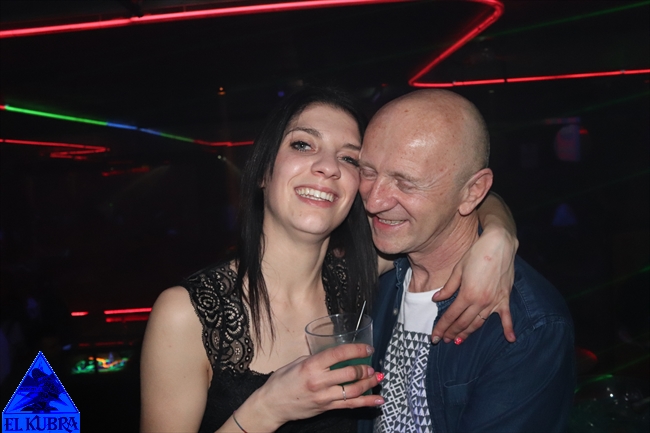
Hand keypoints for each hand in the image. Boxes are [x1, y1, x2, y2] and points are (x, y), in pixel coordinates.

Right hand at [243, 344, 383, 430]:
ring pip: (354, 390)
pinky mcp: (327, 408)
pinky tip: (378, 400)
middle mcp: (319, 381)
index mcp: (311, 366)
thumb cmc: (281, 381)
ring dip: (369, 384)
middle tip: (371, 365)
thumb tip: (334, 355)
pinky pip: (351, 405)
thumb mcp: (297, 363)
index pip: (339, 354)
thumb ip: (316, 359)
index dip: (356, 350)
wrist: (272, 405)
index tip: (367, 348)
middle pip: (350, 373)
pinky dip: (367, 402)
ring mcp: (324, 397)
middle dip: (365, 369)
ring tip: (378, 378)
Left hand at [431, 226, 517, 343]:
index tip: (435, 337)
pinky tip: (510, 339)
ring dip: (468, 333)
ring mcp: (494, 301)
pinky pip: (507, 316)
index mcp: (467, 294)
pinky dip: (509, 328)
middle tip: (444, 340)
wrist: (499, 244)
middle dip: (452, 333)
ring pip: (479, 323)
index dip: (442, 327)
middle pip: (463, 322)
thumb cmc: (476, 254)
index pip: (451, 316)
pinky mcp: (505, 297)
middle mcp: (481, 301)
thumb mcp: (458, 269)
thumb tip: (436, 299)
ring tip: (459, 341)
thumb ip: (448, 287)